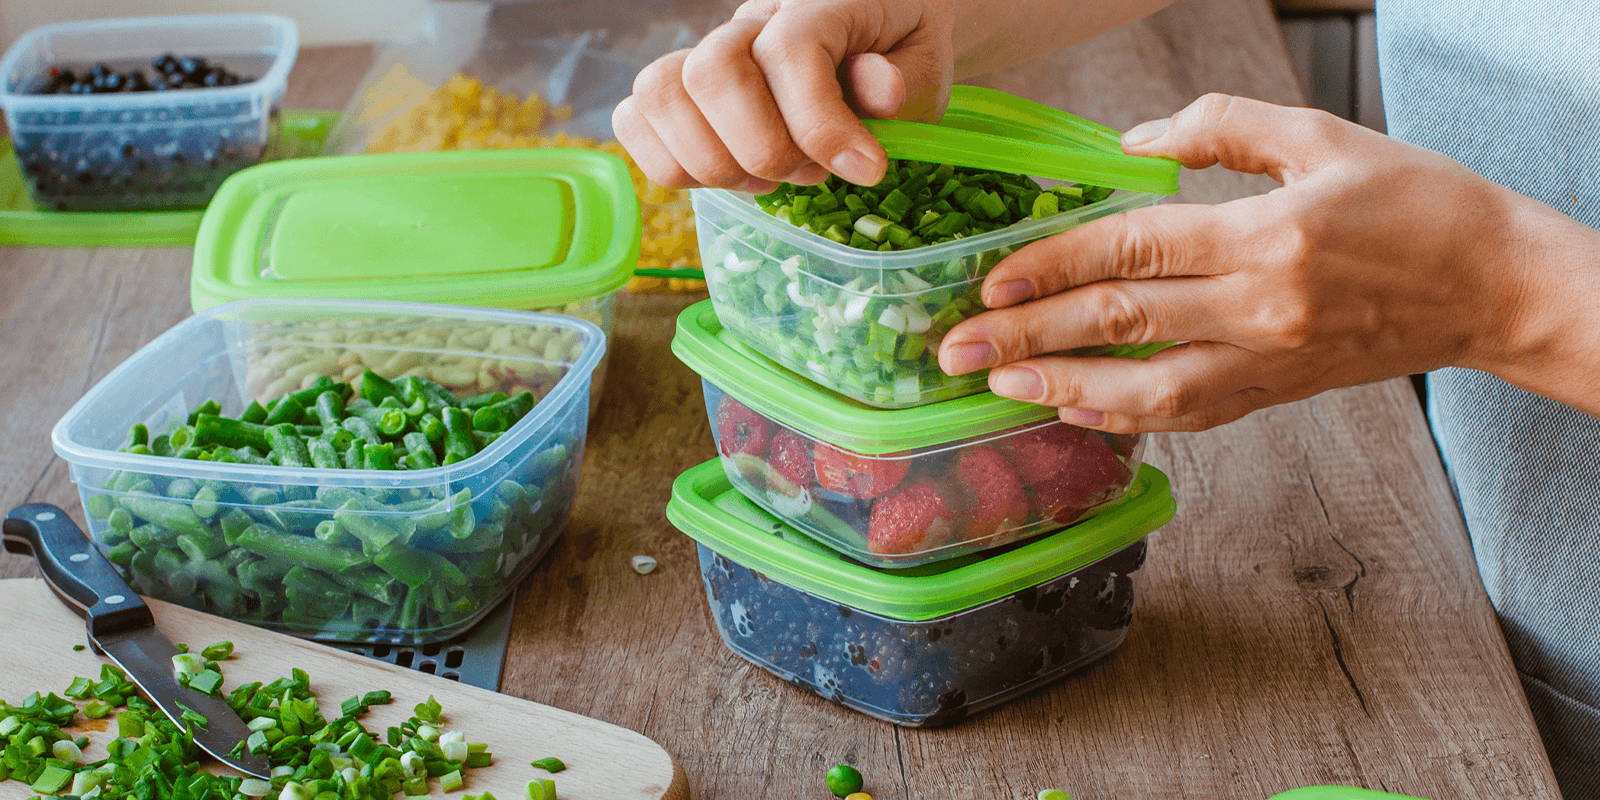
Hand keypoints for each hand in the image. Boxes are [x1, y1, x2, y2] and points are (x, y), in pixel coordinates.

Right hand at [613, 0, 953, 191]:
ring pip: (660, 94)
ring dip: (715, 162)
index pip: (789, 52)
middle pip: (711, 71)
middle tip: (809, 174)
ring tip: (768, 179)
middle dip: (762, 148)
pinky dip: (670, 163)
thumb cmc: (899, 52)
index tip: (867, 170)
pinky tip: (729, 176)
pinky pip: (635, 118)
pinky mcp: (680, 89)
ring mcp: (706, 52)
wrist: (875, 32)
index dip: (821, 124)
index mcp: (815, 3)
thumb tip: (879, 91)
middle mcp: (749, 20)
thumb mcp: (925, 65)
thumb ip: (904, 80)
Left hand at [937, 93, 1599, 431]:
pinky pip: (1187, 414)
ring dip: (1063, 388)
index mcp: (1266, 236)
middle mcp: (1261, 308)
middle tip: (955, 349)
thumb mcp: (1320, 136)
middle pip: (1122, 322)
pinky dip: (1124, 416)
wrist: (1493, 284)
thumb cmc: (1414, 199)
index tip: (990, 281)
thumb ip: (1220, 128)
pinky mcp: (1276, 393)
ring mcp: (1268, 361)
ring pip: (1147, 388)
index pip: (1133, 250)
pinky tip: (1072, 409)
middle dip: (1029, 335)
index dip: (1053, 265)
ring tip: (998, 387)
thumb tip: (1127, 145)